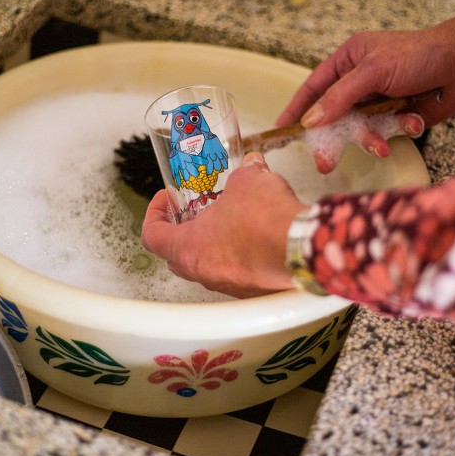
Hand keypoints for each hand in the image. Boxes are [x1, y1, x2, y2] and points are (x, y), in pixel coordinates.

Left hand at [141, 153, 307, 297]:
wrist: (302, 247)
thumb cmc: (265, 220)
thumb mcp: (247, 181)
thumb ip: (244, 172)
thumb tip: (252, 165)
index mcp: (189, 248)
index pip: (152, 236)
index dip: (154, 214)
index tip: (165, 199)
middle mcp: (204, 272)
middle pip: (176, 256)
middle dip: (181, 232)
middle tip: (193, 213)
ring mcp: (228, 285)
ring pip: (207, 266)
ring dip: (212, 245)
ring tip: (228, 222)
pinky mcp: (252, 290)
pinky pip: (235, 274)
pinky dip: (238, 257)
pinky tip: (254, 238)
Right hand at [277, 8, 454, 132]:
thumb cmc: (420, 54)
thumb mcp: (372, 71)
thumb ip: (339, 98)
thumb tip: (310, 121)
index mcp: (348, 61)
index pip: (313, 88)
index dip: (296, 110)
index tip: (282, 131)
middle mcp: (360, 82)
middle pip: (334, 116)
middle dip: (333, 139)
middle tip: (325, 161)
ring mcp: (379, 100)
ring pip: (361, 129)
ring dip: (370, 138)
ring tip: (380, 146)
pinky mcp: (398, 115)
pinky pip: (387, 132)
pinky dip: (398, 131)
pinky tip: (411, 122)